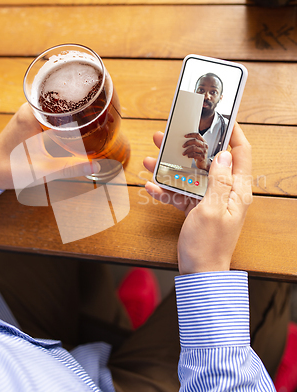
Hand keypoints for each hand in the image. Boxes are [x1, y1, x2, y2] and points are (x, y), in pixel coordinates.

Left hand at [0, 103, 97, 188]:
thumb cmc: (10, 169)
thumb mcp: (44, 169)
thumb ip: (71, 167)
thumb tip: (95, 166)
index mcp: (32, 114)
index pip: (63, 98)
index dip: (82, 98)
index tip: (99, 103)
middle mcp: (29, 108)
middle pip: (61, 99)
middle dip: (80, 104)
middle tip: (100, 111)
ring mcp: (27, 113)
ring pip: (55, 105)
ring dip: (71, 110)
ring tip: (92, 114)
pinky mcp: (27, 120)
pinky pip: (49, 112)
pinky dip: (62, 116)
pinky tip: (74, 122)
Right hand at [143, 123, 251, 274]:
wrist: (199, 273)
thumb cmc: (209, 245)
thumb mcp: (213, 210)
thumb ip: (218, 181)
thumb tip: (223, 155)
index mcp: (236, 190)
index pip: (241, 154)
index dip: (233, 134)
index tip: (220, 118)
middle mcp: (225, 192)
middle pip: (208, 161)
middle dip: (189, 147)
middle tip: (170, 135)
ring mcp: (209, 201)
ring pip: (191, 176)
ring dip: (171, 167)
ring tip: (152, 157)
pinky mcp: (196, 210)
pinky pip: (181, 194)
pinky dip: (166, 190)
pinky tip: (150, 185)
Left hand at [182, 132, 209, 170]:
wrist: (203, 163)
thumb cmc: (198, 154)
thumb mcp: (198, 148)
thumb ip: (194, 144)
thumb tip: (183, 141)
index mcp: (204, 141)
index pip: (197, 135)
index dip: (191, 134)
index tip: (185, 136)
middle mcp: (205, 145)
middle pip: (195, 141)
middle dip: (187, 143)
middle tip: (183, 146)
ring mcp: (204, 151)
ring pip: (193, 148)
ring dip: (187, 150)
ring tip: (183, 153)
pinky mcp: (202, 157)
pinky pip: (194, 155)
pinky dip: (189, 155)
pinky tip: (188, 156)